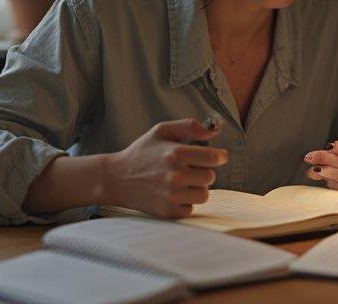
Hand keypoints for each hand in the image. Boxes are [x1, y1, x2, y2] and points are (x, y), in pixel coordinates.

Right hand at [105, 119, 227, 217]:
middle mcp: (175, 176)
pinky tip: (173, 193)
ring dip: (197, 187)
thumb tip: (213, 131)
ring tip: (182, 181)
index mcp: (175, 154)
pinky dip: (185, 202)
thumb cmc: (141, 153)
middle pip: (211, 177)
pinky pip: (191, 208)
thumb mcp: (161, 131)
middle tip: (190, 168)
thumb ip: (188, 126)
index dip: (220, 156)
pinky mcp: (168, 211)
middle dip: (203, 171)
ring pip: (204, 194)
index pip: (213, 158)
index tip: (218, 156)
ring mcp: (172, 196)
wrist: (117, 178)